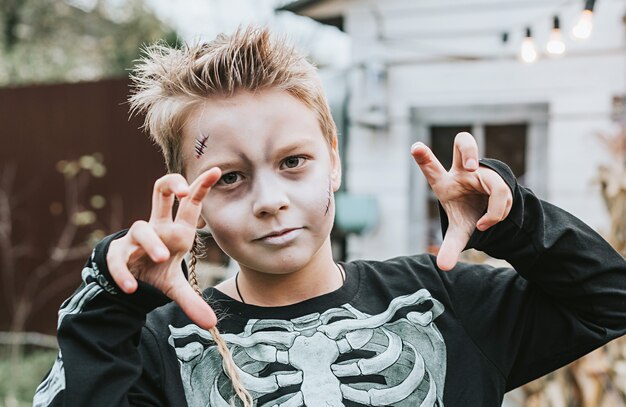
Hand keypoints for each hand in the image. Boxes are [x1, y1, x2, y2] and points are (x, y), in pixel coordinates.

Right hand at [106, 168, 221, 329]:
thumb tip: (211, 325)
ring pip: (140, 228)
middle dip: (170, 184)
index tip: (216, 172)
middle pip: (160, 193)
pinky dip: (123, 271)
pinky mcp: (118, 252)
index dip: (201, 187)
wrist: (128, 281)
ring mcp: (136, 238)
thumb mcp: (175, 287)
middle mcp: (157, 227)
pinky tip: (130, 287)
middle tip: (181, 190)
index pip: (190, 205)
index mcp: (175, 230)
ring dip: (151, 242)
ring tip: (160, 258)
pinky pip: (119, 257)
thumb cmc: (156, 272)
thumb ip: (192, 303)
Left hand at [411, 132, 511, 270]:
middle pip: (464, 143)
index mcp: (445, 182)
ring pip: (494, 178)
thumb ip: (450, 248)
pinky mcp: (500, 178)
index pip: (432, 167)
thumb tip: (442, 267)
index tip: (414, 147)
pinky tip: (490, 222)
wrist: (491, 213)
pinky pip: (504, 193)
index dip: (424, 157)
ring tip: (484, 224)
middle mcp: (463, 172)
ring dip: (495, 205)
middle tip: (471, 168)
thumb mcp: (458, 232)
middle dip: (470, 150)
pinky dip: (498, 212)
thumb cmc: (468, 215)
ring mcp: (484, 172)